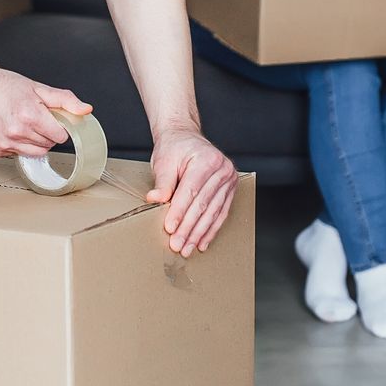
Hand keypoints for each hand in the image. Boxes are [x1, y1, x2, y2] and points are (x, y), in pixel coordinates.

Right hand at [0, 66, 90, 158]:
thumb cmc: (3, 85)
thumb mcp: (38, 88)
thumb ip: (65, 100)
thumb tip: (85, 110)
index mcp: (30, 115)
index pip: (60, 136)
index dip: (58, 127)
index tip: (50, 119)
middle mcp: (16, 132)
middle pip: (48, 145)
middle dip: (46, 133)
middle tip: (34, 117)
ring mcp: (4, 143)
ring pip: (34, 153)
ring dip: (33, 141)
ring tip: (22, 123)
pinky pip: (16, 154)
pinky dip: (17, 145)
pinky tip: (9, 129)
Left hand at [148, 126, 237, 255]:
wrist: (185, 137)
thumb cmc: (174, 148)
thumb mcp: (164, 161)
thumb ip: (162, 182)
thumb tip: (155, 199)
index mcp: (206, 160)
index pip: (191, 191)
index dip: (179, 212)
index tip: (170, 229)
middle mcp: (222, 169)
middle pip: (203, 204)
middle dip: (189, 228)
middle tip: (178, 245)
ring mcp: (229, 179)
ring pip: (213, 212)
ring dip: (200, 233)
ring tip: (189, 248)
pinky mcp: (230, 189)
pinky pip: (221, 212)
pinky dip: (211, 229)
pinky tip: (202, 242)